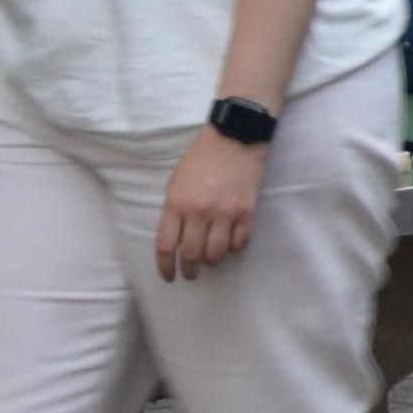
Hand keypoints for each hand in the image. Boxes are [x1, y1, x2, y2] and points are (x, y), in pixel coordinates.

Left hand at [155, 127, 265, 280]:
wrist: (235, 136)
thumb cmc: (202, 156)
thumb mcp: (177, 180)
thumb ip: (175, 209)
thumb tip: (178, 236)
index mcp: (177, 203)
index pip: (166, 245)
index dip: (166, 266)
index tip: (169, 276)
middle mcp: (199, 211)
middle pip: (191, 254)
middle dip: (190, 270)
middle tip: (191, 274)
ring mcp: (225, 213)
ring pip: (216, 253)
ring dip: (212, 260)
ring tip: (211, 258)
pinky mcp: (247, 211)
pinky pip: (240, 243)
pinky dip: (234, 248)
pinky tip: (230, 244)